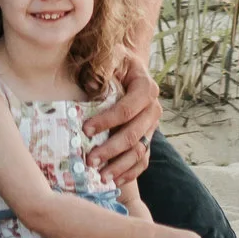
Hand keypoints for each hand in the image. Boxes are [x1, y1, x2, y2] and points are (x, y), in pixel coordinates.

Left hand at [83, 53, 161, 182]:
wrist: (126, 67)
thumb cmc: (113, 61)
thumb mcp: (109, 57)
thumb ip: (101, 68)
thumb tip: (92, 86)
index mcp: (146, 87)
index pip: (127, 108)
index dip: (107, 120)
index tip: (85, 130)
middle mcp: (153, 109)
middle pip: (135, 134)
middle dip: (112, 149)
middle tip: (90, 160)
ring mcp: (152, 127)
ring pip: (140, 151)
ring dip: (120, 166)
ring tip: (101, 176)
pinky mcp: (147, 139)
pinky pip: (143, 161)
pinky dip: (130, 172)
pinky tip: (114, 181)